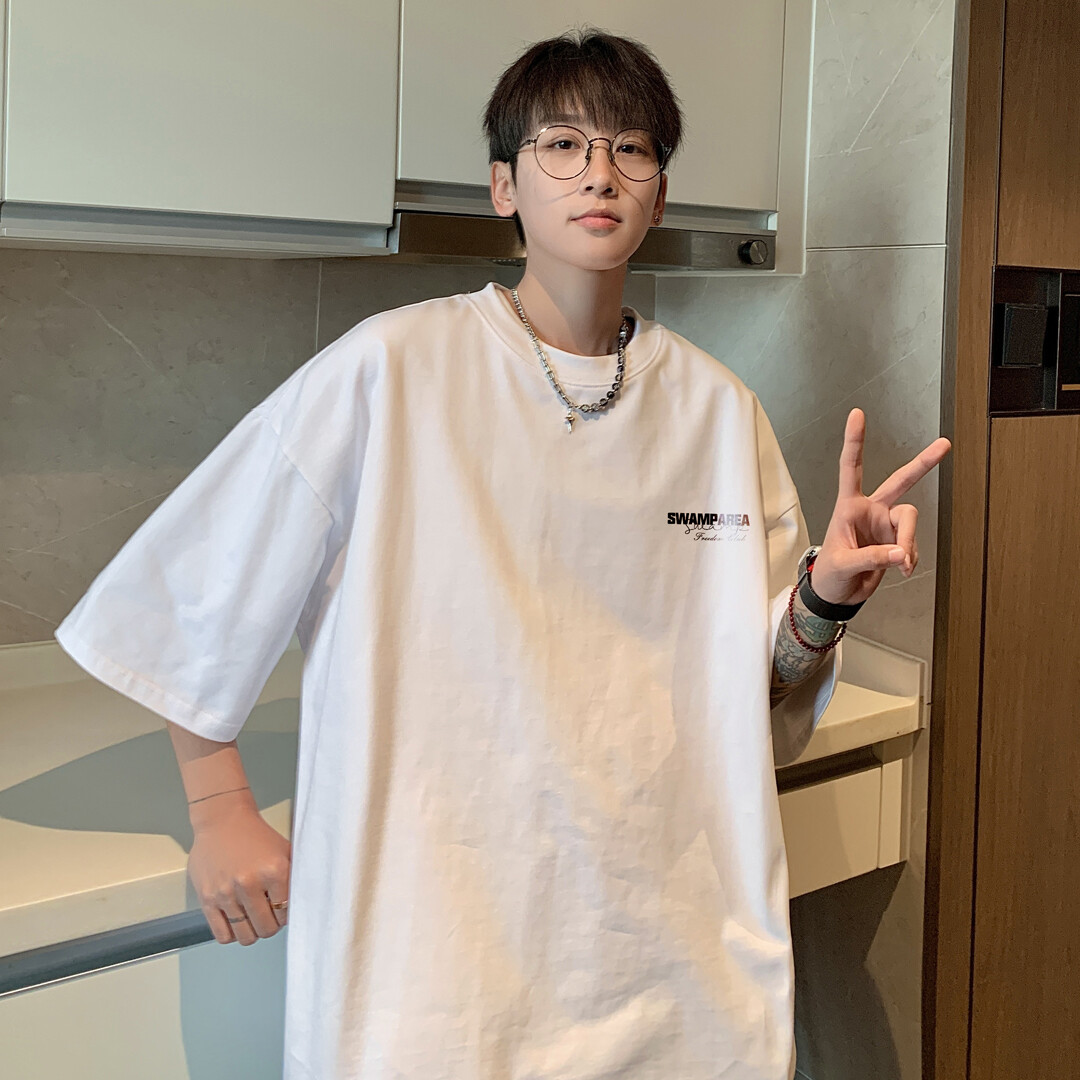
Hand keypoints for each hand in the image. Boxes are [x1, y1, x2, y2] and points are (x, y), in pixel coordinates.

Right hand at [187, 790, 291, 945]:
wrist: (223, 820)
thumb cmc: (255, 835)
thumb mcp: (284, 850)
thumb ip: (296, 876)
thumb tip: (308, 901)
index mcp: (274, 870)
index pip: (286, 913)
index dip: (286, 915)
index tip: (283, 910)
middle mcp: (249, 883)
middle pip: (266, 929)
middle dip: (271, 926)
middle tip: (270, 917)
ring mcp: (226, 893)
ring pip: (246, 936)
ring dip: (253, 931)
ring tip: (253, 919)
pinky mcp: (207, 899)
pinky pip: (222, 935)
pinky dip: (233, 935)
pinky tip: (237, 922)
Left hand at [809, 408, 951, 606]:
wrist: (837, 594)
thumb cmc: (829, 574)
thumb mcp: (843, 564)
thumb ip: (872, 557)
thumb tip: (901, 554)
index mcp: (848, 507)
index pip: (851, 467)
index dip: (855, 441)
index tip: (857, 415)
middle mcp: (870, 510)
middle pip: (900, 481)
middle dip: (922, 464)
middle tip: (944, 445)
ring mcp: (885, 525)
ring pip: (910, 520)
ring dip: (909, 541)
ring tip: (901, 563)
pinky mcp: (896, 542)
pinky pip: (912, 544)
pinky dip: (910, 558)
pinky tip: (902, 568)